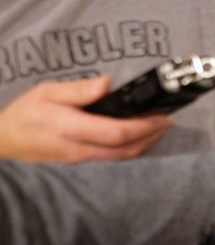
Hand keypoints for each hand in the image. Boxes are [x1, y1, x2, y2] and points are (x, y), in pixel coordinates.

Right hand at [0, 77, 171, 162]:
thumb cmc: (25, 114)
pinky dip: (130, 148)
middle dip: (152, 136)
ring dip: (144, 144)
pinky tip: (138, 136)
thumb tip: (107, 83)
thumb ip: (79, 89)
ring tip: (159, 128)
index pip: (118, 132)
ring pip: (121, 157)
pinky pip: (112, 158)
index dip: (145, 126)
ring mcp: (79, 159)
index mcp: (71, 128)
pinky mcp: (79, 161)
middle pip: (125, 149)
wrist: (3, 141)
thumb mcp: (47, 92)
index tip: (162, 116)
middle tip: (168, 121)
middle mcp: (78, 148)